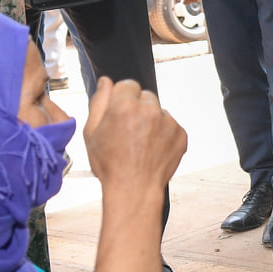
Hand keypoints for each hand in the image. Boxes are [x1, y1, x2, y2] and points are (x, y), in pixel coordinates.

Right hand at [83, 77, 186, 200]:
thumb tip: (106, 82)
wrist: (134, 189)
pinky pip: (171, 126)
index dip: (122, 99)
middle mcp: (149, 110)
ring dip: (152, 121)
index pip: (129, 84)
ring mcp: (168, 123)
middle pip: (146, 96)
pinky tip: (152, 149)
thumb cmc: (110, 164)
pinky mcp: (181, 135)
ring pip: (159, 111)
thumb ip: (99, 101)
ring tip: (141, 143)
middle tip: (129, 131)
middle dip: (138, 108)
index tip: (120, 113)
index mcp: (125, 105)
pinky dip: (164, 134)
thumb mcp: (91, 131)